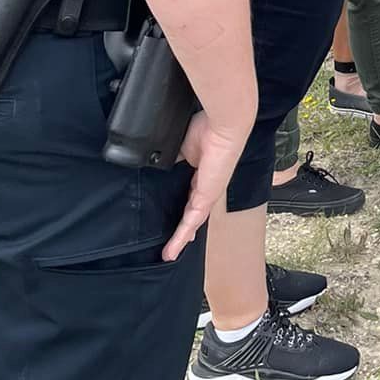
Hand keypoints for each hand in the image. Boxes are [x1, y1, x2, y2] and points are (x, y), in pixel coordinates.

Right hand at [164, 111, 251, 261]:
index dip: (181, 204)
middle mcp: (207, 183)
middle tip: (173, 242)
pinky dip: (182, 236)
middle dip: (184, 226)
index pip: (190, 191)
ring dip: (181, 238)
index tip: (171, 214)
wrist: (223, 125)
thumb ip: (171, 156)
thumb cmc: (208, 127)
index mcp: (201, 169)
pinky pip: (193, 221)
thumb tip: (155, 161)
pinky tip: (173, 249)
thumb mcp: (182, 144)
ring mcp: (209, 192)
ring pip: (193, 221)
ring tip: (169, 253)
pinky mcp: (208, 197)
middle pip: (193, 210)